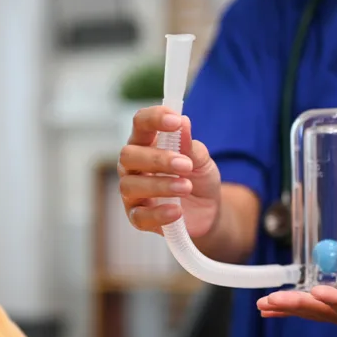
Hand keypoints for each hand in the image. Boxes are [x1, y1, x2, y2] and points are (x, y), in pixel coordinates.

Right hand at [118, 106, 220, 236]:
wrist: (208, 211)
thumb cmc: (197, 178)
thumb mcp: (201, 160)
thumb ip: (190, 145)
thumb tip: (184, 123)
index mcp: (146, 143)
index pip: (140, 123)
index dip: (154, 119)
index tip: (176, 121)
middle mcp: (133, 166)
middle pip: (128, 155)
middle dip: (157, 159)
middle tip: (185, 165)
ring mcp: (132, 193)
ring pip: (130, 185)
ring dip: (160, 185)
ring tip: (186, 187)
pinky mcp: (138, 218)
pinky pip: (139, 216)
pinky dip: (158, 213)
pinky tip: (177, 211)